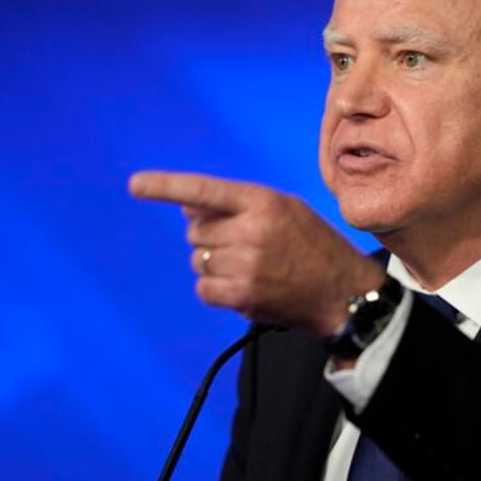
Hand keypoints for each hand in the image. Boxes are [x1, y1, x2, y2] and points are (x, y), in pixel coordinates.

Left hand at [129, 171, 384, 337]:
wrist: (344, 292)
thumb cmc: (316, 246)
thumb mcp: (287, 209)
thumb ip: (239, 204)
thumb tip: (188, 208)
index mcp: (264, 202)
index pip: (205, 190)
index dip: (166, 186)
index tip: (136, 184)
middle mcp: (252, 230)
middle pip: (195, 230)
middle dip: (211, 237)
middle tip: (243, 244)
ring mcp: (245, 265)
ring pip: (199, 260)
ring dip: (216, 264)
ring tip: (252, 267)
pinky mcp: (242, 296)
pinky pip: (203, 288)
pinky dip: (217, 289)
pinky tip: (246, 286)